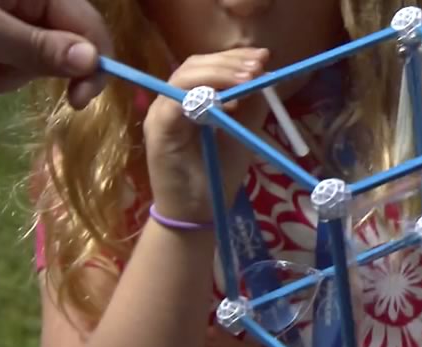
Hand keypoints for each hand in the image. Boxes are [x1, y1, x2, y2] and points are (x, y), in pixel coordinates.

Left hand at [0, 0, 112, 108]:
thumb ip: (39, 46)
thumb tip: (94, 60)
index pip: (87, 22)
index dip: (94, 60)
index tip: (81, 100)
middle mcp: (29, 3)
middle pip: (64, 45)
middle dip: (34, 67)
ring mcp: (11, 20)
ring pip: (37, 61)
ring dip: (7, 74)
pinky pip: (14, 66)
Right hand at [143, 48, 270, 222]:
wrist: (197, 213)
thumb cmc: (217, 174)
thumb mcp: (242, 132)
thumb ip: (251, 105)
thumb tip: (264, 74)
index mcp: (191, 98)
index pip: (208, 65)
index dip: (234, 57)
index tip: (264, 57)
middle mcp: (172, 101)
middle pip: (195, 64)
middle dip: (229, 62)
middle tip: (258, 66)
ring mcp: (161, 113)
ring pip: (184, 77)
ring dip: (219, 74)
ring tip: (249, 78)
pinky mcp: (157, 129)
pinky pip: (176, 103)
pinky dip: (203, 96)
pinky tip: (229, 103)